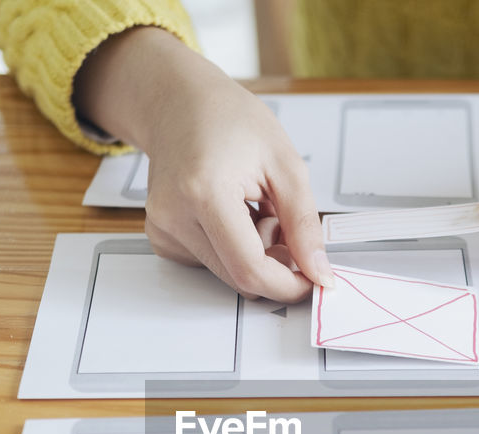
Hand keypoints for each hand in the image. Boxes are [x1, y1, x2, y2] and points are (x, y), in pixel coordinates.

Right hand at [75, 27, 333, 300]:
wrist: (177, 103)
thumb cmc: (227, 119)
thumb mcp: (284, 163)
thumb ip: (304, 224)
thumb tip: (317, 271)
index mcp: (204, 192)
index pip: (249, 269)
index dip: (287, 285)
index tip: (312, 280)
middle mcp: (174, 216)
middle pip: (239, 277)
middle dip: (274, 264)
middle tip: (283, 222)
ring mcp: (163, 229)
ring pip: (227, 274)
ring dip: (254, 254)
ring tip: (255, 208)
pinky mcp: (161, 237)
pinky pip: (210, 264)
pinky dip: (232, 249)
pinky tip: (232, 214)